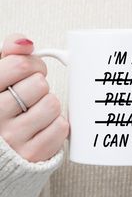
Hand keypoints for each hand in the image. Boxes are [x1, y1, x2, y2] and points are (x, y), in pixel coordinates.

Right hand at [0, 33, 68, 161]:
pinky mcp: (33, 154)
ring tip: (35, 112)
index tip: (31, 71)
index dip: (33, 65)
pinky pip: (61, 126)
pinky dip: (56, 124)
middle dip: (39, 86)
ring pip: (52, 104)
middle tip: (31, 95)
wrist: (1, 150)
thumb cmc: (1, 108)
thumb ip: (8, 56)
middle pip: (40, 84)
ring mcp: (14, 138)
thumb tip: (26, 42)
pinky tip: (42, 127)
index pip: (20, 65)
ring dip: (48, 105)